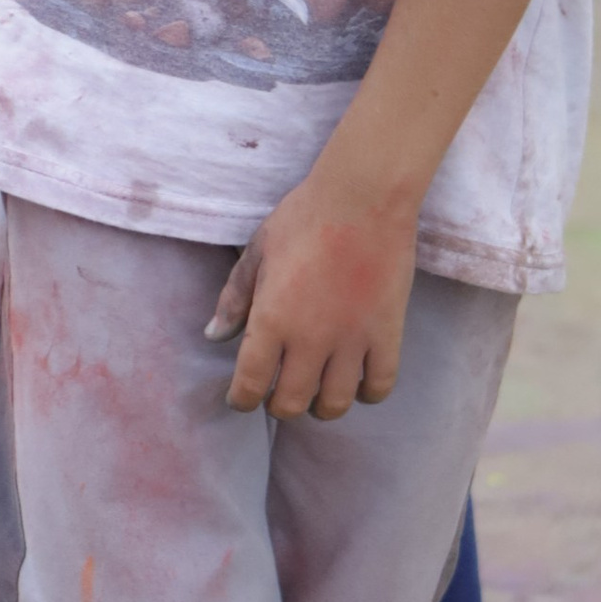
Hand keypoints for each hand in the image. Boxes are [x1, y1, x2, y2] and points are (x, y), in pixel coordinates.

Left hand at [206, 173, 417, 418]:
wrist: (364, 196)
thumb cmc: (304, 217)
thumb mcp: (257, 252)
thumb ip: (234, 298)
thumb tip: (213, 337)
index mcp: (271, 319)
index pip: (250, 386)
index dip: (242, 400)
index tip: (243, 397)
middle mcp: (310, 338)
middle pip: (289, 404)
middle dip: (278, 404)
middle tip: (279, 390)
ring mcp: (352, 340)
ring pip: (334, 404)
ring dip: (320, 405)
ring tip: (317, 390)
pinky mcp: (387, 334)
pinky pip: (379, 387)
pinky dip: (367, 394)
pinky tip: (357, 381)